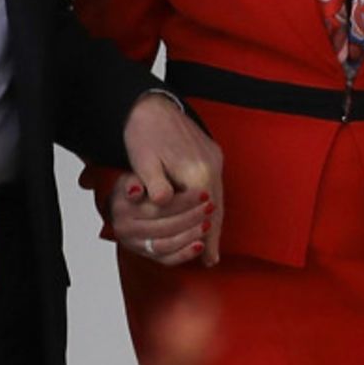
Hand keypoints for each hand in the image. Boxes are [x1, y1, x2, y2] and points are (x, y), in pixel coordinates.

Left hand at [115, 93, 223, 265]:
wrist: (150, 104)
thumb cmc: (144, 133)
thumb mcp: (144, 161)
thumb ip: (155, 185)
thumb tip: (161, 203)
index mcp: (197, 171)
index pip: (206, 213)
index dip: (206, 238)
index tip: (206, 259)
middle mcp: (212, 165)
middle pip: (216, 207)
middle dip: (214, 234)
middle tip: (211, 260)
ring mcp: (214, 158)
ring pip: (218, 196)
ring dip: (214, 219)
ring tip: (211, 243)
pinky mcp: (212, 152)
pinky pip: (215, 184)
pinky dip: (212, 202)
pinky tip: (207, 212)